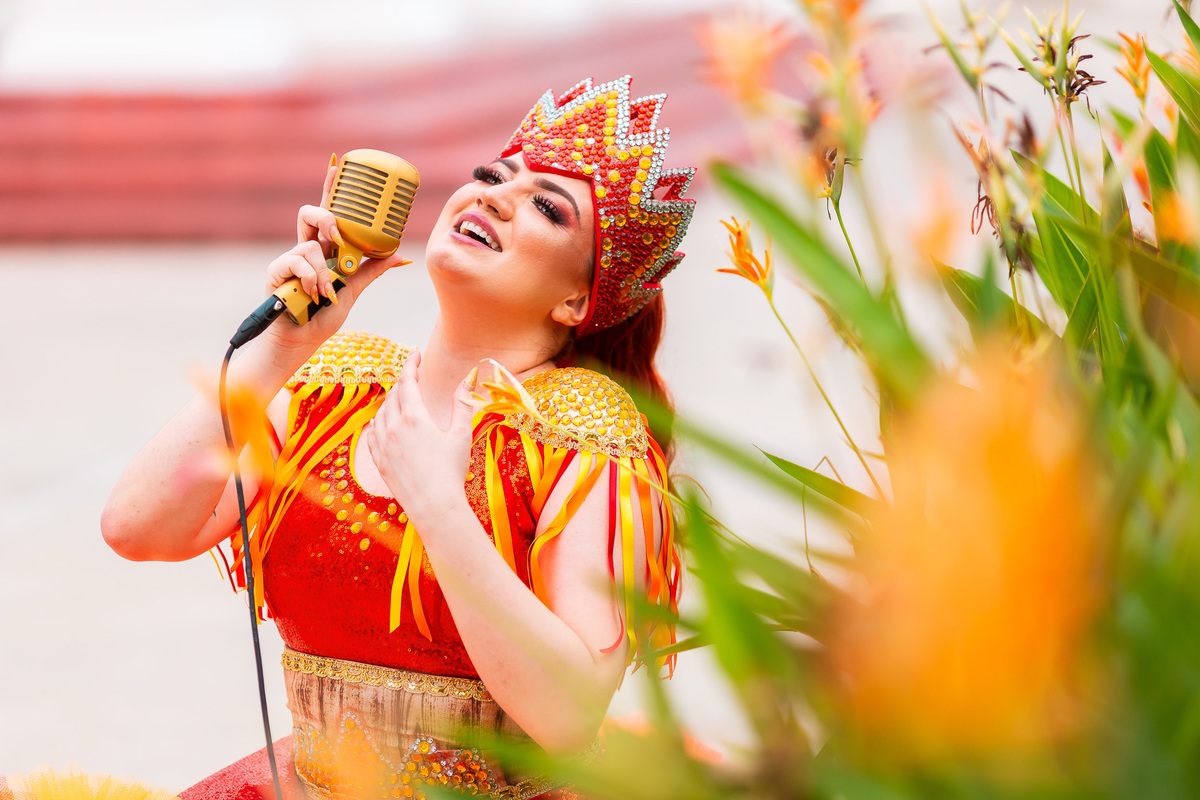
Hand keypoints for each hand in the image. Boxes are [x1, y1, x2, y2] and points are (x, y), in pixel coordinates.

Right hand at [262, 163, 409, 349]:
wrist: (301, 339)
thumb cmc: (323, 316)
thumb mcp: (354, 290)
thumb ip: (371, 270)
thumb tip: (400, 256)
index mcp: (325, 250)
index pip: (328, 212)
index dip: (330, 188)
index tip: (337, 164)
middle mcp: (306, 249)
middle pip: (310, 213)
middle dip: (326, 217)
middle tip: (338, 235)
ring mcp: (290, 258)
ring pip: (309, 242)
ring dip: (322, 271)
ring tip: (325, 292)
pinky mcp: (276, 270)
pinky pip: (298, 261)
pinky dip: (311, 279)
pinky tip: (312, 294)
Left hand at [365, 351, 477, 527]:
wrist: (434, 506)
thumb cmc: (451, 471)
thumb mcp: (461, 435)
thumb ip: (462, 404)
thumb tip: (469, 378)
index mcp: (414, 417)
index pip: (407, 381)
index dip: (411, 364)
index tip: (417, 354)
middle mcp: (393, 427)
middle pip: (394, 395)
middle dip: (404, 381)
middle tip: (413, 376)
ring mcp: (383, 445)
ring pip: (381, 412)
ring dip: (391, 401)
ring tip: (401, 398)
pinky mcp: (379, 461)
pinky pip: (372, 434)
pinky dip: (377, 422)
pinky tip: (381, 422)